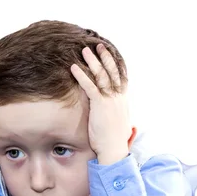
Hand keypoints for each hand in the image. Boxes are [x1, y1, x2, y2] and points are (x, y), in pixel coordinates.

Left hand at [70, 44, 132, 164]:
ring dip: (93, 62)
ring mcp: (110, 100)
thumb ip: (115, 114)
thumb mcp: (118, 123)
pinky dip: (82, 76)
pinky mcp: (100, 105)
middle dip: (105, 57)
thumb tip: (113, 114)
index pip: (120, 77)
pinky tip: (74, 68)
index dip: (115, 64)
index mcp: (123, 100)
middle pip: (112, 72)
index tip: (110, 54)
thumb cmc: (114, 140)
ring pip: (102, 76)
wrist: (114, 149)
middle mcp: (118, 97)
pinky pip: (90, 86)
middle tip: (98, 45)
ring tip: (85, 51)